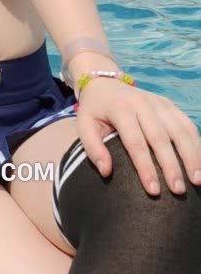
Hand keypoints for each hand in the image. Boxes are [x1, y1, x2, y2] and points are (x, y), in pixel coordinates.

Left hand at [76, 77, 200, 195]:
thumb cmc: (94, 110)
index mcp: (121, 109)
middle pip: (161, 138)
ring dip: (191, 156)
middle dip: (171, 166)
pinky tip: (200, 162)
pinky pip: (187, 123)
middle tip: (178, 190)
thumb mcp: (84, 125)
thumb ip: (93, 149)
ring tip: (197, 180)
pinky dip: (197, 143)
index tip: (153, 191)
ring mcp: (158, 102)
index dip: (145, 168)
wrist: (104, 82)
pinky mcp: (169, 104)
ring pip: (180, 130)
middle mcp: (142, 103)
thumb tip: (106, 172)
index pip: (136, 142)